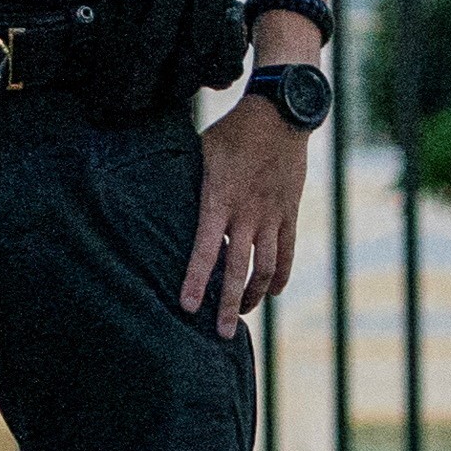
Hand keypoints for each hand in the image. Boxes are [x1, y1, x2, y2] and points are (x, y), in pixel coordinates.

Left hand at [181, 105, 308, 336]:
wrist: (279, 116)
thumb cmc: (230, 133)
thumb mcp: (198, 155)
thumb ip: (186, 184)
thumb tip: (160, 203)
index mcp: (218, 201)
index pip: (204, 250)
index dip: (194, 280)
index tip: (186, 307)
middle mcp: (247, 214)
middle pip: (239, 270)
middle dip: (230, 304)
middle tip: (223, 334)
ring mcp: (272, 215)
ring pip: (266, 267)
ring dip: (255, 294)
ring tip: (244, 313)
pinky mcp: (290, 213)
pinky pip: (288, 251)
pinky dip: (281, 275)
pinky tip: (273, 292)